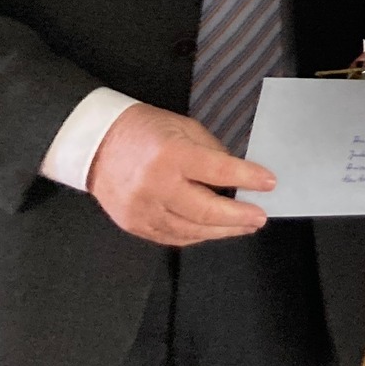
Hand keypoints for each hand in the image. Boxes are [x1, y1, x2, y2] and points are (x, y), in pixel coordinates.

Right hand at [86, 105, 272, 246]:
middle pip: (207, 211)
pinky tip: (214, 230)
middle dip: (239, 216)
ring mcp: (143, 209)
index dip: (249, 179)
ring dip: (223, 231)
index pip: (219, 172)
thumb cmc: (143, 131)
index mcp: (171, 155)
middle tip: (260, 217)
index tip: (269, 183)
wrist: (95, 144)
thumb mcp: (184, 128)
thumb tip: (238, 175)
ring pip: (191, 230)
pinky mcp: (134, 224)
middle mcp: (156, 185)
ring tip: (244, 226)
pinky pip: (173, 237)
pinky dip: (197, 236)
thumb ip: (213, 152)